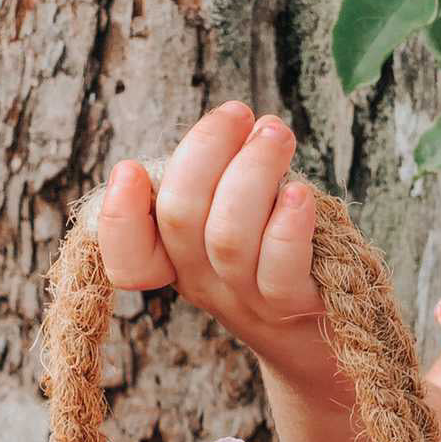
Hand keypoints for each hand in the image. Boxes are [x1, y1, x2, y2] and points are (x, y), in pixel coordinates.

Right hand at [97, 102, 329, 380]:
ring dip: (253, 169)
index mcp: (176, 258)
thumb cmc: (276, 251)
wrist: (322, 327)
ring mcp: (246, 299)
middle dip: (205, 148)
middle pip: (180, 217)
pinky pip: (281, 268)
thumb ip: (211, 183)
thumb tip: (226, 127)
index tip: (130, 170)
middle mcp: (203, 282)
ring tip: (276, 134)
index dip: (119, 219)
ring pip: (229, 236)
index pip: (128, 260)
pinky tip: (300, 193)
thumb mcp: (229, 216)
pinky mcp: (293, 306)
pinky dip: (288, 223)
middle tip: (239, 113)